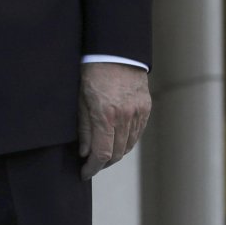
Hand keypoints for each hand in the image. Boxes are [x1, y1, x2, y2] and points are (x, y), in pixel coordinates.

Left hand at [77, 62, 150, 179]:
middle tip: (91, 166)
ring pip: (128, 145)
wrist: (115, 50)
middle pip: (117, 153)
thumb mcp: (79, 97)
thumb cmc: (91, 70)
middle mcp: (125, 116)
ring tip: (102, 156)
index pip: (102, 153)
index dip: (92, 167)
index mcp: (105, 114)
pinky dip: (127, 142)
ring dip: (115, 154)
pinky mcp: (146, 108)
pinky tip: (117, 142)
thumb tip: (83, 151)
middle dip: (103, 163)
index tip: (84, 173)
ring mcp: (138, 113)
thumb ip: (83, 126)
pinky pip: (137, 133)